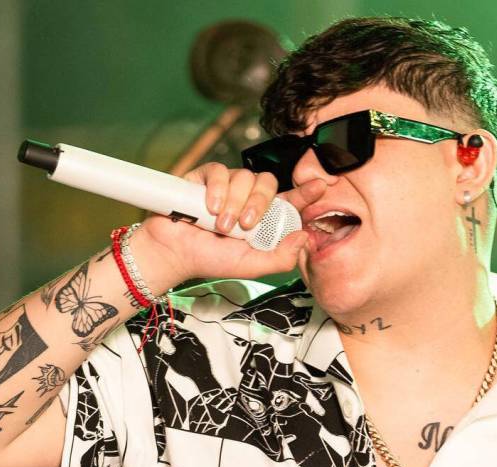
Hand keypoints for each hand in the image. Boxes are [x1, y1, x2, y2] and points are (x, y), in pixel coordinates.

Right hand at [135, 163, 324, 285]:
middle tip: (245, 225)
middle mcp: (247, 199)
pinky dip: (218, 189)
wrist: (175, 253)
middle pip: (268, 183)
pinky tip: (209, 207)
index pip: (289, 201)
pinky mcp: (205, 178)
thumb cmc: (210, 260)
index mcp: (263, 219)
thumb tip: (303, 236)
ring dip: (234, 203)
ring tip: (221, 225)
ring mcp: (227, 187)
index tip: (321, 186)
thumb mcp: (251, 265)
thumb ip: (280, 258)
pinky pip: (220, 171)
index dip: (305, 192)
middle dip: (259, 203)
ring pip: (244, 176)